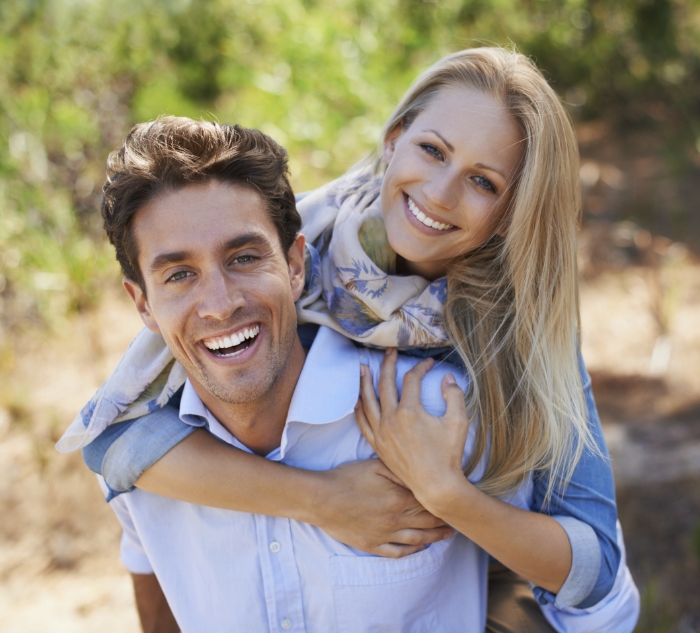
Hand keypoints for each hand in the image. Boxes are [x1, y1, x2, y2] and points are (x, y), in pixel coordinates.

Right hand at [312, 459, 452, 557]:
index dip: (443, 501)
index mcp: (398, 498)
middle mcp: (395, 519)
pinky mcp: (372, 545)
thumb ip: (399, 470)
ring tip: (447, 535)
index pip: (428, 501)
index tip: (454, 499)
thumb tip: (419, 475)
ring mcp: (384, 534)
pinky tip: (420, 548)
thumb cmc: (347, 478)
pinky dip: (412, 551)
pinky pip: (397, 552)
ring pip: (417, 539)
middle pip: (427, 522)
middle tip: (458, 519)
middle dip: (444, 521)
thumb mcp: (374, 466)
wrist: (322, 499)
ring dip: (435, 537)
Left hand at [355, 349, 470, 510]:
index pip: (412, 379)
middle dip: (388, 364)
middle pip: (385, 383)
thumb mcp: (459, 422)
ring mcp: (382, 433)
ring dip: (365, 382)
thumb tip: (447, 377)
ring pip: (368, 401)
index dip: (421, 367)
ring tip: (363, 368)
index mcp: (410, 411)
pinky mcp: (378, 445)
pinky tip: (358, 400)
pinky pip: (363, 422)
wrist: (436, 485)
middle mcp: (391, 419)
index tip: (430, 363)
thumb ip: (454, 395)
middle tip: (390, 351)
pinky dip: (359, 408)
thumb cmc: (448, 455)